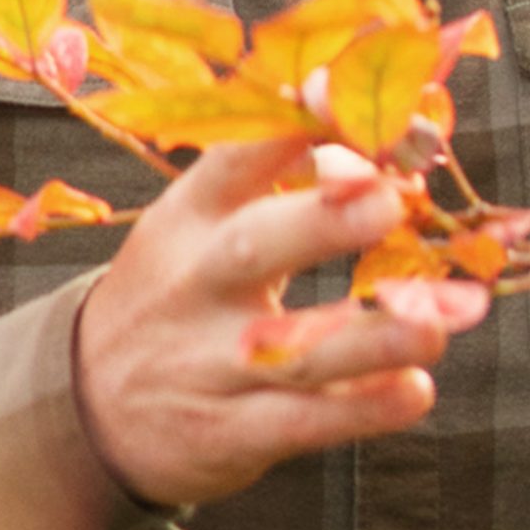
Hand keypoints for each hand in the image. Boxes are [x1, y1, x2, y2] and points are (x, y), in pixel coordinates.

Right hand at [72, 135, 485, 507]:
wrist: (89, 405)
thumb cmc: (176, 292)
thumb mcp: (199, 222)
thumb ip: (277, 176)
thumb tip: (373, 129)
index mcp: (190, 215)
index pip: (237, 154)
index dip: (298, 122)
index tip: (354, 97)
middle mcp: (196, 282)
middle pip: (256, 245)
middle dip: (327, 220)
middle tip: (393, 201)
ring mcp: (210, 361)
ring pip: (293, 348)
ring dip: (373, 334)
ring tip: (440, 321)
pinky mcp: (229, 432)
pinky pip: (301, 422)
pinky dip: (362, 409)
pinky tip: (415, 390)